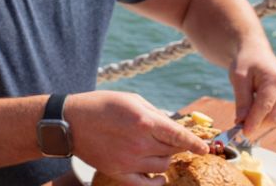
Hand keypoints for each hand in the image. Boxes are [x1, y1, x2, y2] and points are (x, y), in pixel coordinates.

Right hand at [67, 91, 207, 185]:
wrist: (70, 122)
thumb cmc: (100, 105)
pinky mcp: (118, 172)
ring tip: (155, 150)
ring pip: (163, 166)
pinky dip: (157, 182)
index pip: (179, 136)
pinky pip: (146, 185)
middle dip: (176, 146)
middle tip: (170, 140)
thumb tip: (174, 125)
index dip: (196, 143)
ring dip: (165, 159)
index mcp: (144, 121)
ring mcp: (129, 160)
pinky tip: (160, 177)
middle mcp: (139, 143)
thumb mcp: (131, 99)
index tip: (205, 148)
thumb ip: (155, 113)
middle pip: (172, 151)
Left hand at [229, 43, 275, 137]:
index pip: (265, 107)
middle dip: (257, 125)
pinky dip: (265, 118)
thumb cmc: (246, 63)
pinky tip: (254, 113)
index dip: (253, 122)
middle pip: (273, 117)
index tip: (243, 132)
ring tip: (245, 118)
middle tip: (239, 130)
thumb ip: (241, 100)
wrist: (256, 53)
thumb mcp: (238, 78)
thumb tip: (241, 122)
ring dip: (261, 123)